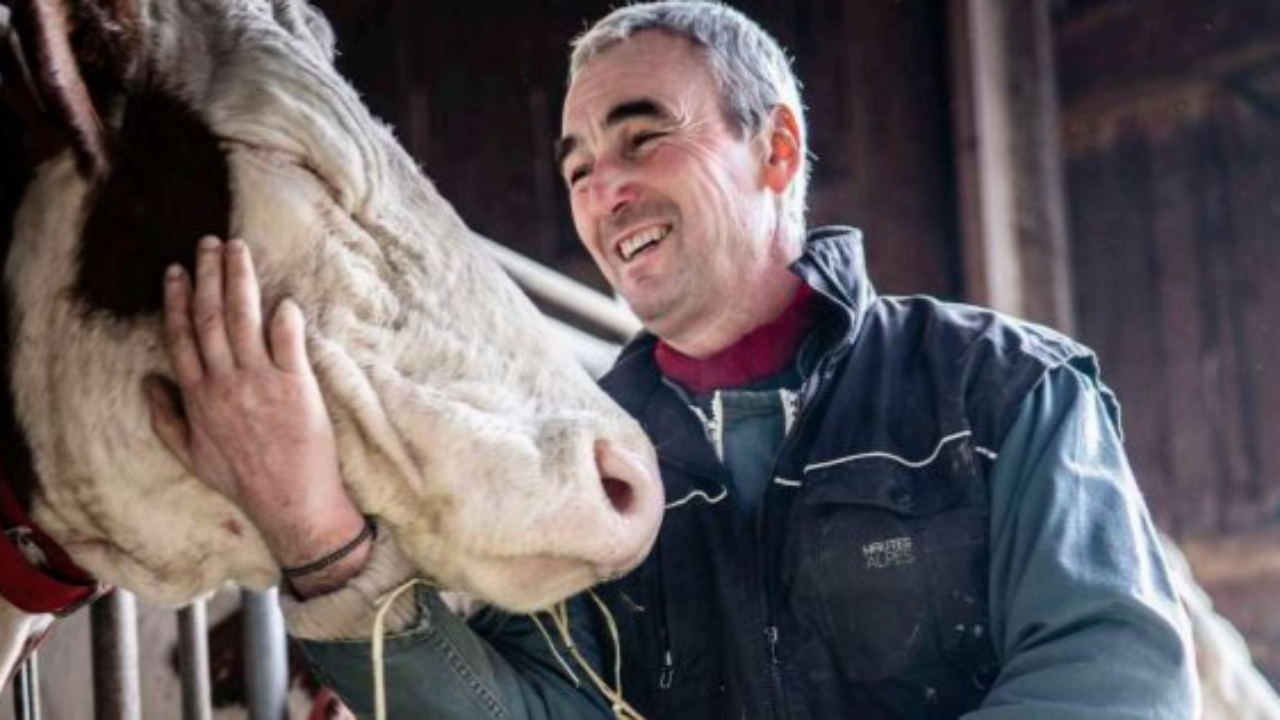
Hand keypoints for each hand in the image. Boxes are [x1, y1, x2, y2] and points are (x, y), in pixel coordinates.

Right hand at [146, 236, 368, 593]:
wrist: (291, 502)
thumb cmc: (244, 480)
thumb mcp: (191, 455)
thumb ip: (166, 417)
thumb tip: (149, 382)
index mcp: (198, 396)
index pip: (182, 336)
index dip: (178, 300)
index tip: (177, 271)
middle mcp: (226, 383)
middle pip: (212, 317)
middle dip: (208, 275)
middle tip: (209, 242)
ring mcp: (261, 382)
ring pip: (244, 319)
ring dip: (240, 280)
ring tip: (238, 250)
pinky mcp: (298, 386)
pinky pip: (288, 342)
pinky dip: (284, 317)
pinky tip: (281, 295)